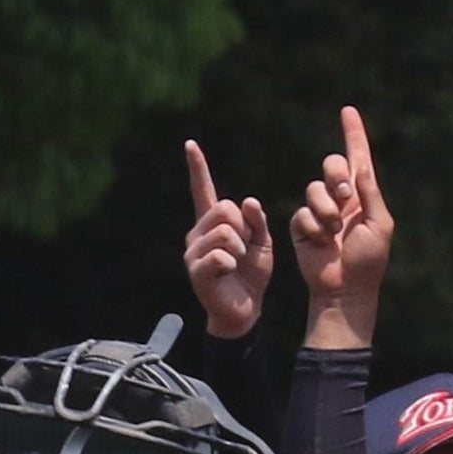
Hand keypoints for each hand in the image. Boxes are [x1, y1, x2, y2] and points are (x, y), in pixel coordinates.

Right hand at [181, 140, 272, 338]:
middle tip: (243, 250)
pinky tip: (228, 274)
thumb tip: (248, 201)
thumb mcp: (262, 243)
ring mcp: (194, 252)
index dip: (197, 168)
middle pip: (225, 209)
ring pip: (225, 232)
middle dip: (243, 228)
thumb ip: (257, 221)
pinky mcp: (196, 271)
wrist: (245, 309)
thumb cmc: (251, 275)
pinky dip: (232, 263)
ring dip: (240, 249)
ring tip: (236, 264)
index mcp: (212, 223)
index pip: (204, 191)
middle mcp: (198, 233)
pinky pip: (221, 255)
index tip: (190, 144)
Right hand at [289, 105, 393, 351]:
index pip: (357, 158)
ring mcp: (320, 212)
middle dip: (336, 176)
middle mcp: (341, 199)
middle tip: (345, 196)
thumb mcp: (379, 226)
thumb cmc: (368, 261)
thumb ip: (370, 194)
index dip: (353, 133)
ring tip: (333, 232)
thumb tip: (361, 165)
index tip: (348, 111)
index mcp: (362, 196)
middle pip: (331, 165)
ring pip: (313, 189)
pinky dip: (313, 228)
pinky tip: (321, 244)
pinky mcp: (303, 226)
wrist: (345, 290)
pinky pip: (302, 214)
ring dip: (325, 210)